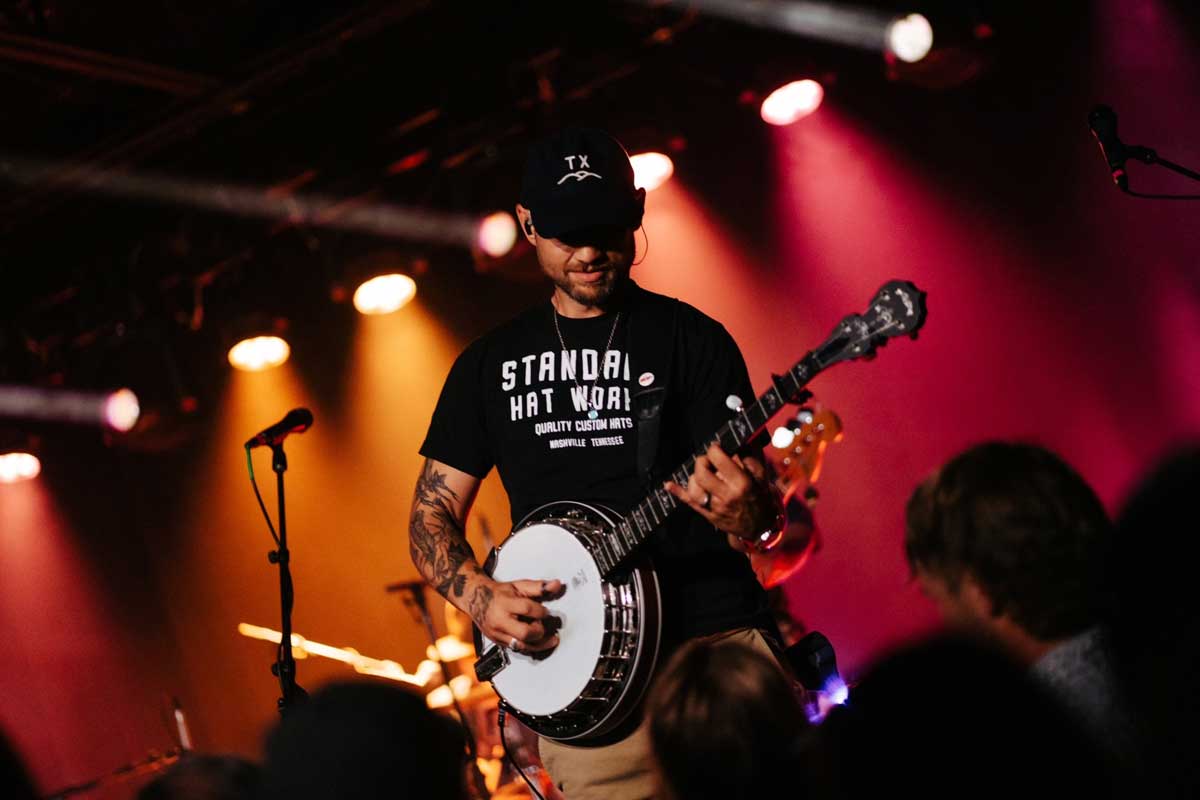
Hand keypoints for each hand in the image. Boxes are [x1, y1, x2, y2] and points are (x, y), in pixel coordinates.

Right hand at [466, 576, 563, 652]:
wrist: (476, 599)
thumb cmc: (499, 593)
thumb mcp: (518, 586)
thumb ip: (538, 586)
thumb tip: (557, 585)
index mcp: (504, 603)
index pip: (527, 609)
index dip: (541, 611)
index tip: (545, 611)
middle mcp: (499, 621)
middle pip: (524, 633)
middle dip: (539, 630)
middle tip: (542, 624)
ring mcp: (498, 634)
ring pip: (522, 646)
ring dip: (539, 644)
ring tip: (549, 638)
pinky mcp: (498, 642)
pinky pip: (518, 650)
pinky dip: (531, 647)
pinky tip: (538, 642)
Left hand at [663, 445, 779, 540]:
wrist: (760, 527)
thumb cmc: (761, 499)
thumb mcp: (762, 477)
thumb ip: (750, 458)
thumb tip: (736, 444)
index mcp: (741, 483)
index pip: (719, 459)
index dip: (715, 449)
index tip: (717, 448)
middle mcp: (726, 495)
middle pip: (702, 471)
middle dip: (703, 461)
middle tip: (710, 461)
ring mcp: (714, 506)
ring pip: (694, 485)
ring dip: (696, 475)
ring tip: (705, 474)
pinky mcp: (708, 514)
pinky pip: (689, 501)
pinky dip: (677, 492)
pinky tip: (668, 485)